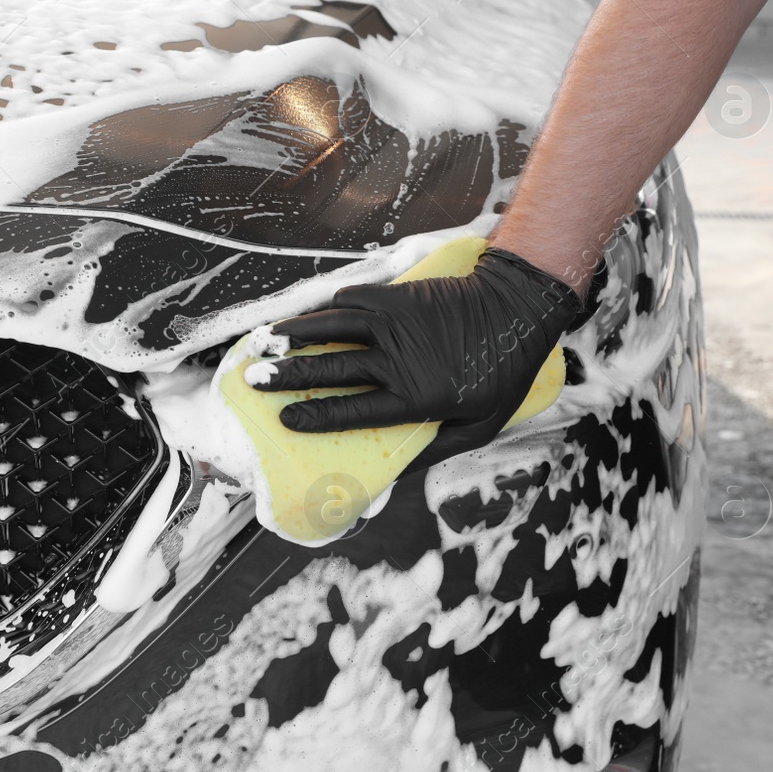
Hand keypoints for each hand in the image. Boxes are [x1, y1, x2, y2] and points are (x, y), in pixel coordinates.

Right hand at [249, 248, 580, 466]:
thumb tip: (397, 475)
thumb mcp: (479, 427)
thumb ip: (436, 449)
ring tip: (263, 342)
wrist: (519, 308)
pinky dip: (325, 309)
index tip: (286, 420)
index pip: (352, 410)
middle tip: (254, 380)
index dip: (315, 416)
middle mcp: (398, 358)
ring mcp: (394, 322)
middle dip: (286, 375)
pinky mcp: (396, 296)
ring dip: (293, 334)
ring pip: (331, 327)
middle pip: (330, 369)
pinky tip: (309, 317)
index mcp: (416, 396)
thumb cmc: (502, 373)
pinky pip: (350, 301)